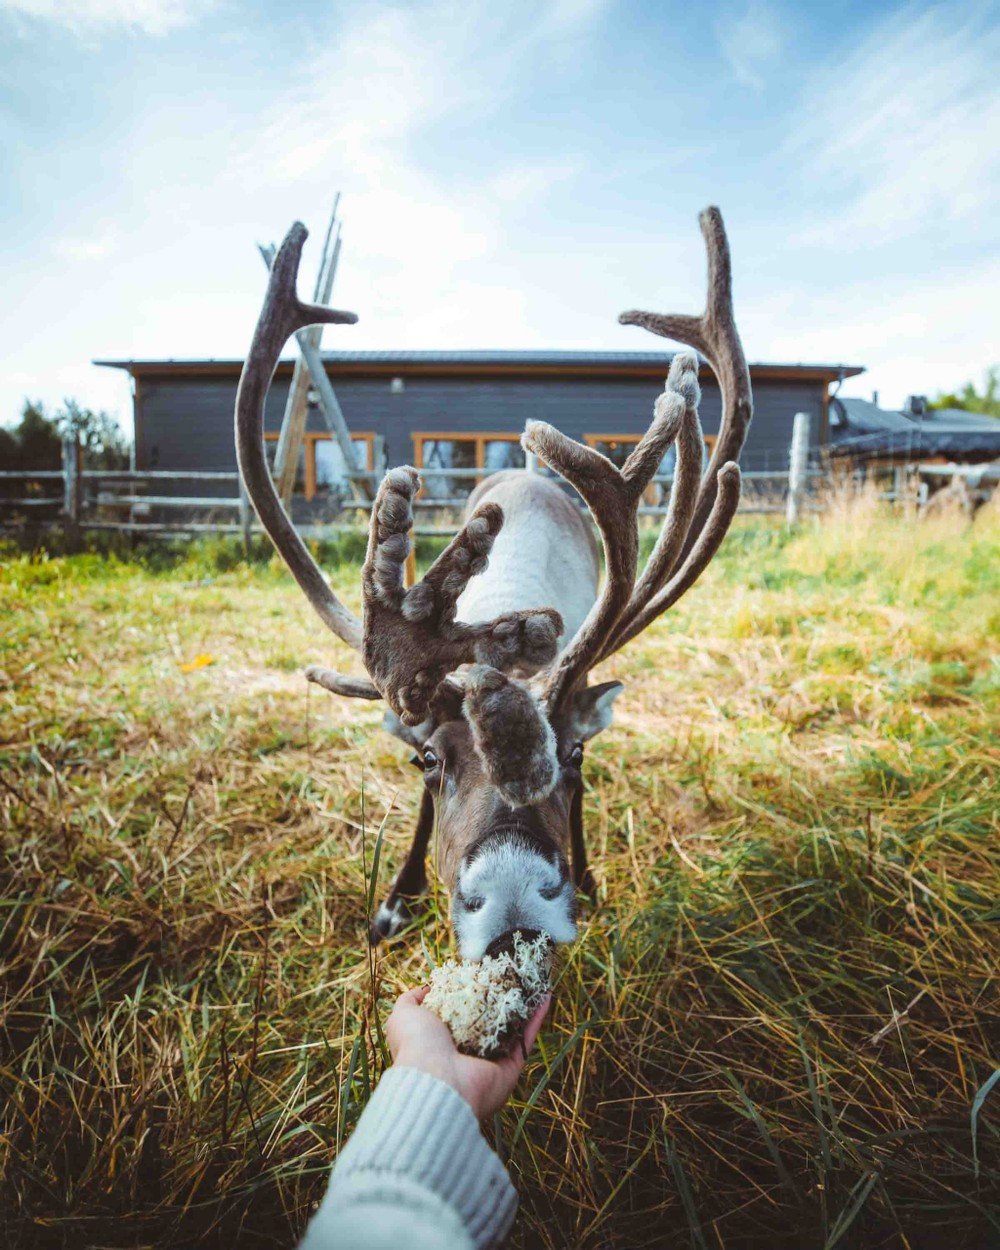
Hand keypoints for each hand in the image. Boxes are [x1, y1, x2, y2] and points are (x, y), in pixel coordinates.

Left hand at [385, 985, 550, 1119]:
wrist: (436, 1081)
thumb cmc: (417, 1045)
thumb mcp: (404, 1015)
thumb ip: (412, 1000)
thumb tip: (426, 987)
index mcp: (443, 1040)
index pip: (461, 1013)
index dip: (471, 991)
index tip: (482, 970)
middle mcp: (468, 1051)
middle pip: (489, 1019)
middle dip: (500, 996)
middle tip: (511, 972)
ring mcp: (491, 1060)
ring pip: (512, 1028)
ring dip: (523, 1004)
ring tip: (532, 978)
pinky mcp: (510, 1068)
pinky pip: (527, 1039)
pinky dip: (537, 1017)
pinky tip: (545, 995)